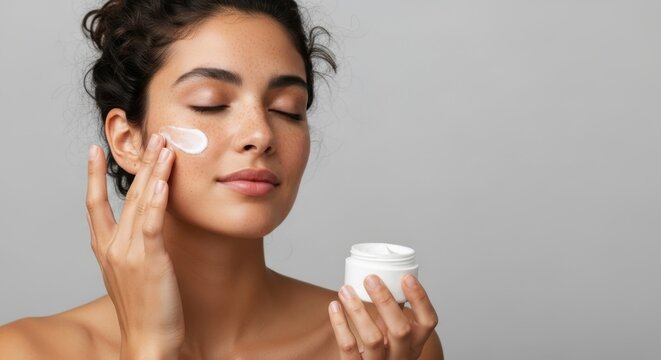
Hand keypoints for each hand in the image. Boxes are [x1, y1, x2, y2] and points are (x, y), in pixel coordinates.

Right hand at [86, 134, 183, 358]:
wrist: (148, 340)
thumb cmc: (144, 308)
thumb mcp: (132, 272)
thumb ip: (134, 246)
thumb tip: (145, 225)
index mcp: (105, 249)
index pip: (95, 205)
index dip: (94, 176)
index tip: (95, 150)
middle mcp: (113, 247)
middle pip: (126, 196)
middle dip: (140, 164)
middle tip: (151, 136)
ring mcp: (129, 253)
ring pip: (141, 203)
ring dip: (153, 172)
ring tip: (163, 146)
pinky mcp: (149, 261)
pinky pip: (152, 225)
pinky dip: (157, 202)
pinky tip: (162, 182)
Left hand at [329, 274, 438, 358]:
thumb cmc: (381, 352)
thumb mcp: (393, 335)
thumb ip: (393, 313)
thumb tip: (389, 277)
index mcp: (415, 344)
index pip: (428, 321)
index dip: (420, 299)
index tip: (406, 277)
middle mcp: (401, 357)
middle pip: (401, 330)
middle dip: (385, 301)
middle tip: (371, 279)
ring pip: (373, 338)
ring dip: (358, 309)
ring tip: (345, 290)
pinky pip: (349, 347)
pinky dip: (340, 324)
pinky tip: (335, 306)